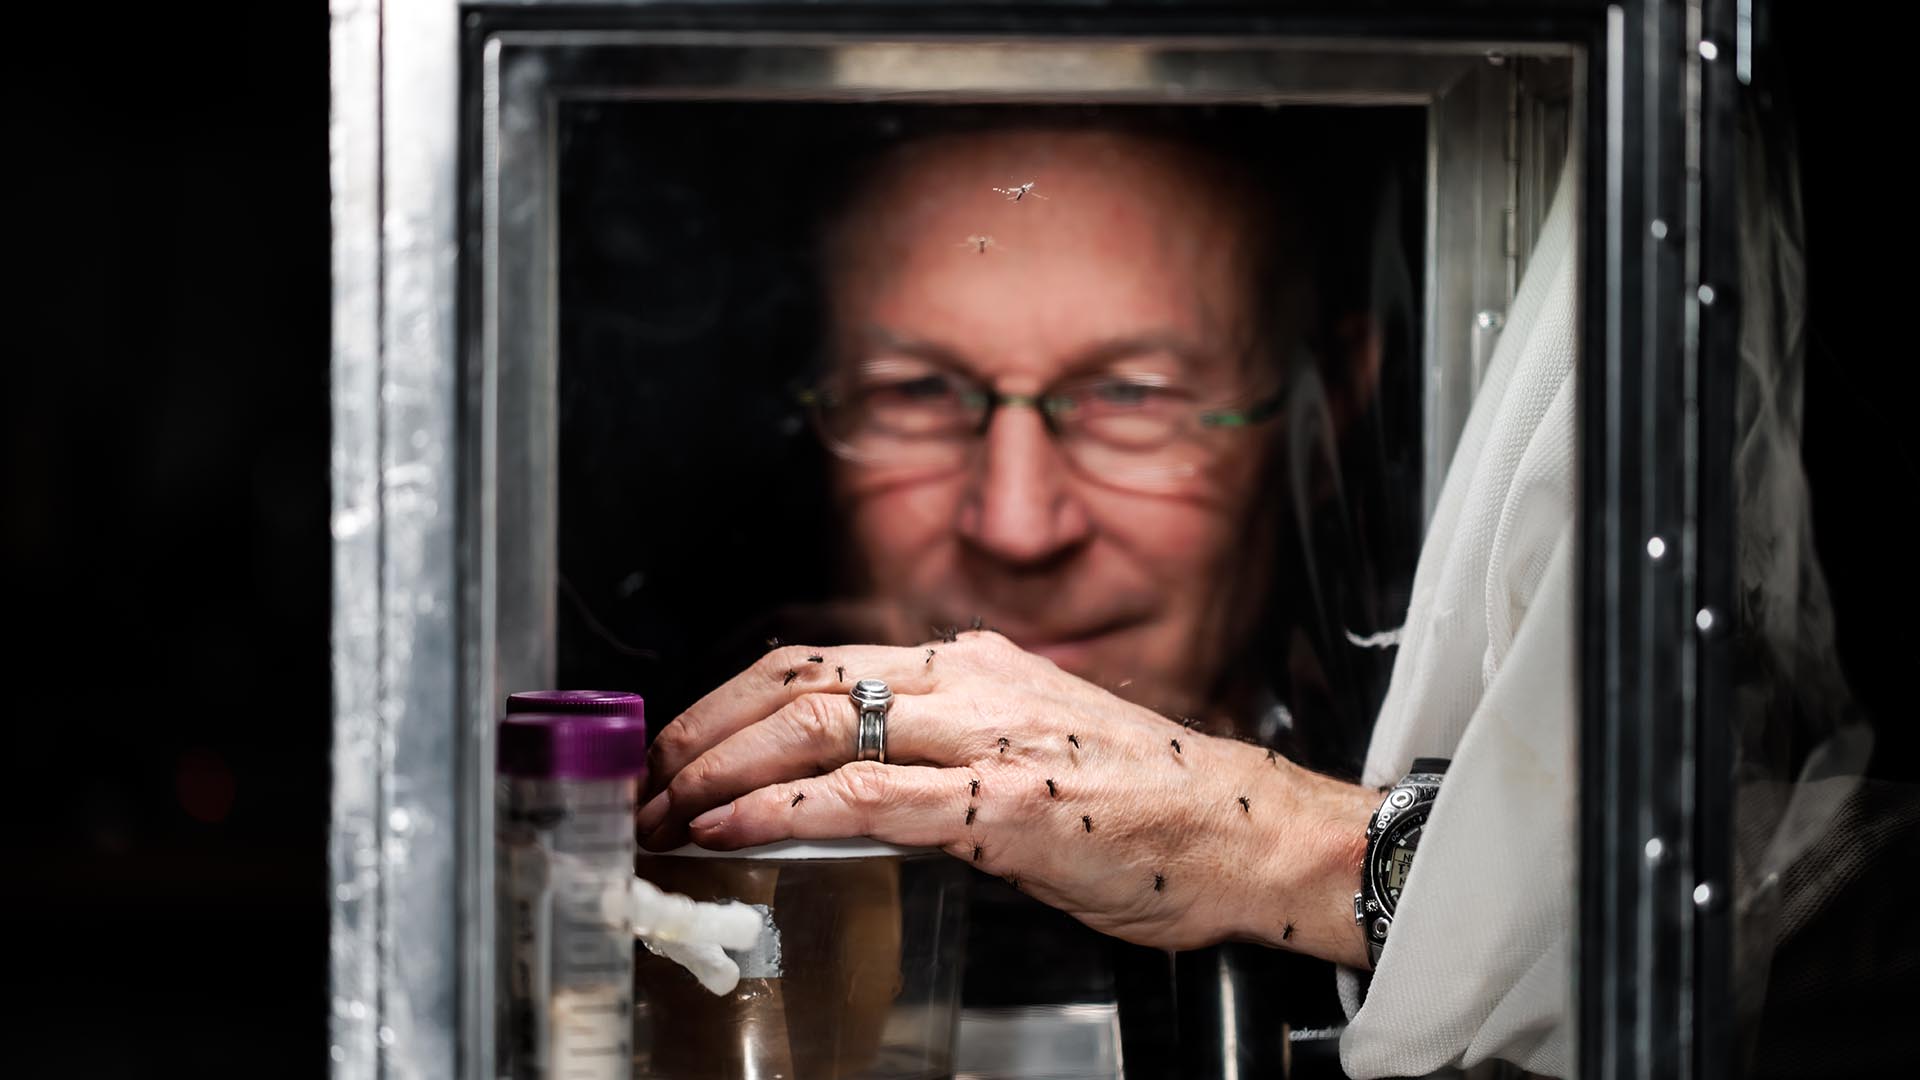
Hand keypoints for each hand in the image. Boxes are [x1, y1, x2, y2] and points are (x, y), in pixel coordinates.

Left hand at [636, 630, 1375, 964]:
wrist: (1247, 834)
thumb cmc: (1150, 806)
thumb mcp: (1030, 756)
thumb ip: (942, 757)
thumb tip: (853, 784)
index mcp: (974, 667)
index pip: (823, 662)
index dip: (734, 700)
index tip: (684, 744)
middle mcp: (972, 682)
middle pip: (801, 679)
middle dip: (705, 729)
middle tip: (650, 778)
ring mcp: (988, 737)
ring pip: (820, 723)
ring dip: (722, 767)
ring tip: (668, 807)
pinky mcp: (1004, 803)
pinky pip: (868, 796)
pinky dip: (781, 808)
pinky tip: (730, 828)